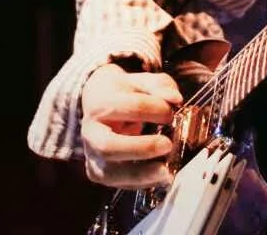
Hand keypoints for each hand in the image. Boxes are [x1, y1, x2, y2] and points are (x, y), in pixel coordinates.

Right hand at [80, 62, 182, 187]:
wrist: (98, 101)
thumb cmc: (123, 92)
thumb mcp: (140, 81)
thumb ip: (160, 85)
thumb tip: (175, 98)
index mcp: (100, 104)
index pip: (129, 107)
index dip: (155, 109)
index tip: (171, 111)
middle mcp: (91, 131)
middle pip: (108, 146)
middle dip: (141, 148)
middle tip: (168, 144)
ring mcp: (92, 154)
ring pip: (110, 173)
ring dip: (141, 175)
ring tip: (166, 171)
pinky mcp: (97, 172)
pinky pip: (117, 183)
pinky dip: (140, 183)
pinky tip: (159, 176)